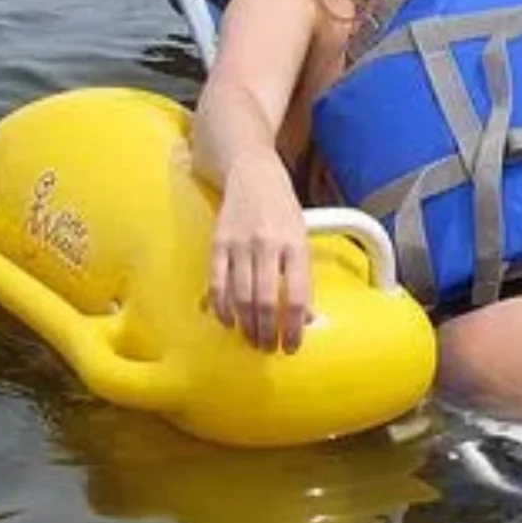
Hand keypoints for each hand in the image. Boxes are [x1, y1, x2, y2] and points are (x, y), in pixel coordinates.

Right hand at [206, 163, 313, 353]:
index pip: (297, 296)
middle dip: (268, 332)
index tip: (293, 346)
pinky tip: (227, 321)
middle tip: (269, 348)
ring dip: (246, 325)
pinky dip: (221, 308)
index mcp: (296, 245)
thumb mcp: (302, 237)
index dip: (294, 327)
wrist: (252, 173)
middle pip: (266, 301)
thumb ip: (302, 275)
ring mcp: (240, 244)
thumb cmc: (282, 210)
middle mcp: (268, 245)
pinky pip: (216, 283)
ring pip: (240, 297)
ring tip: (252, 340)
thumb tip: (305, 317)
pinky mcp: (217, 243)